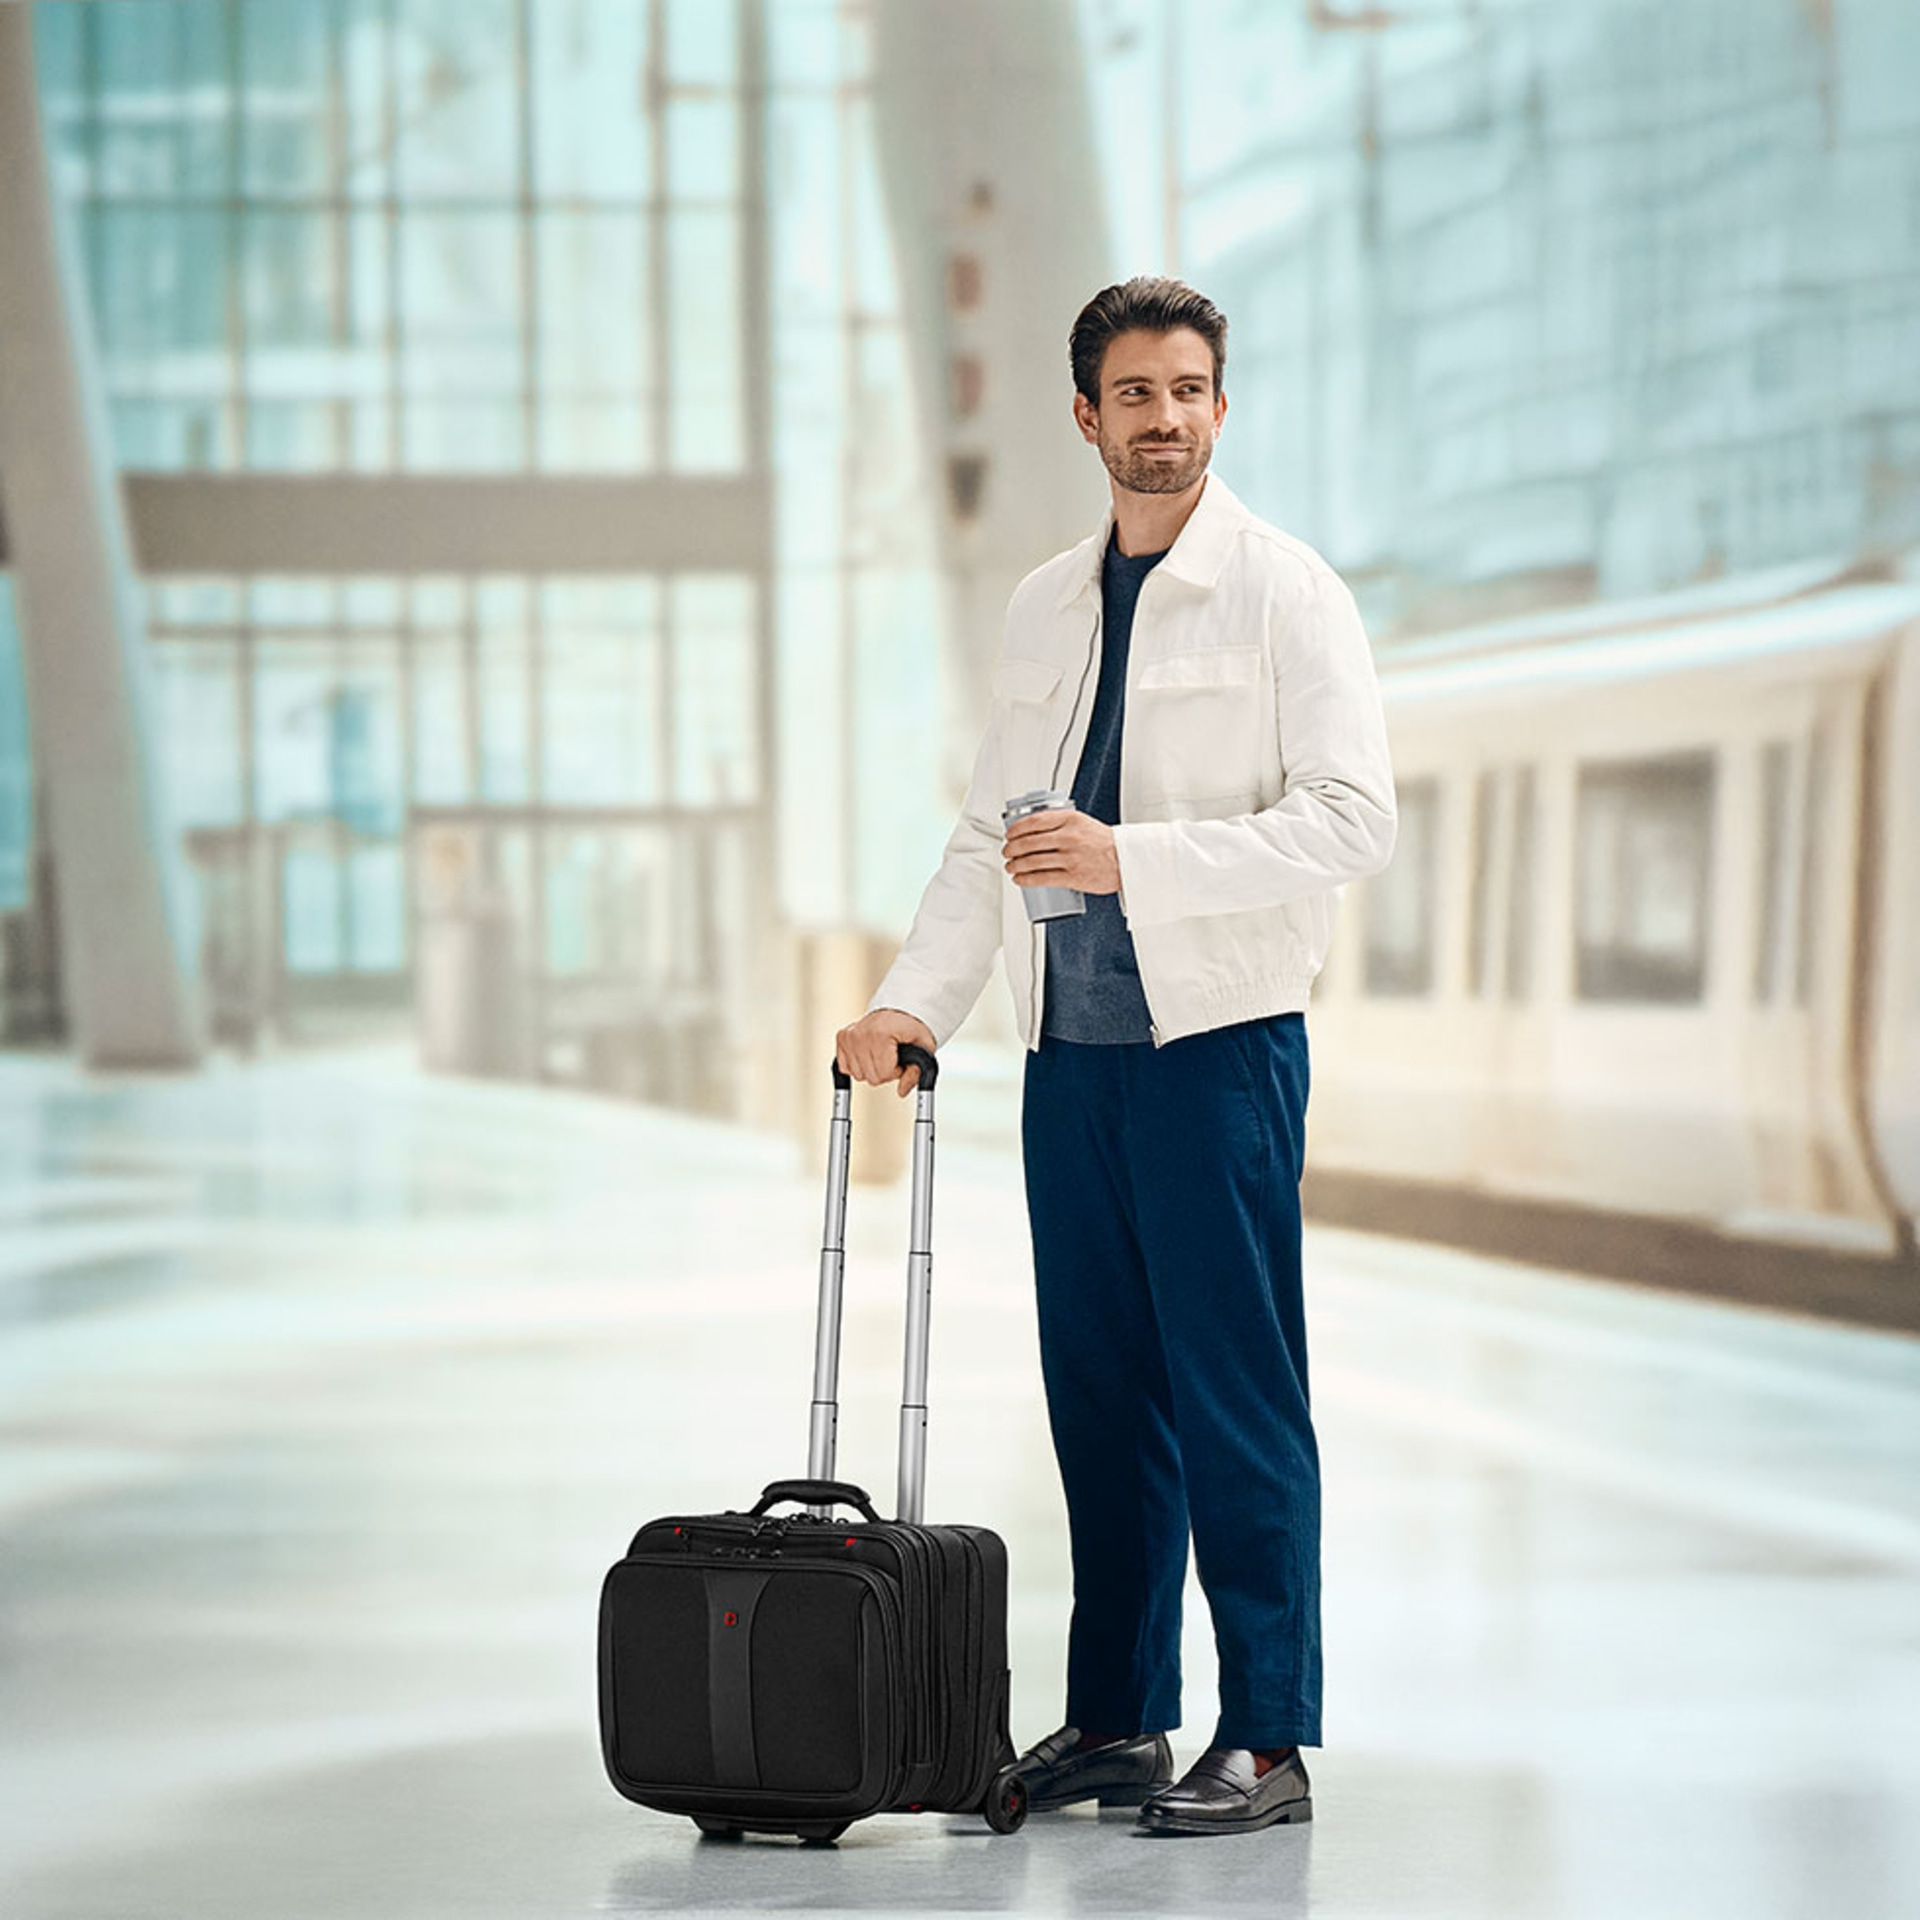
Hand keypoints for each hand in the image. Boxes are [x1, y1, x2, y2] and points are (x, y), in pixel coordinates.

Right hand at [835, 1007, 937, 1096]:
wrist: (899, 1010)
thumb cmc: (910, 1026)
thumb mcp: (924, 1047)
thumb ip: (916, 1072)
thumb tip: (902, 1091)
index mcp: (880, 1033)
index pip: (885, 1073)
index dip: (897, 1071)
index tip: (900, 1058)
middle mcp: (861, 1033)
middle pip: (871, 1077)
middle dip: (885, 1071)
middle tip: (891, 1056)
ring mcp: (849, 1036)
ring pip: (858, 1075)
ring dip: (872, 1069)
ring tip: (881, 1053)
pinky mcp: (842, 1038)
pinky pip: (845, 1068)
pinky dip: (858, 1065)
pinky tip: (868, 1055)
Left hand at [1003, 807, 1119, 895]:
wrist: (1126, 860)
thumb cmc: (1105, 842)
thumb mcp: (1083, 823)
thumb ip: (1061, 823)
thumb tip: (1034, 829)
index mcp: (1070, 819)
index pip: (1035, 821)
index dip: (1016, 829)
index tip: (1009, 834)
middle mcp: (1069, 837)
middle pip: (1029, 842)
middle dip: (1011, 849)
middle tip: (1007, 852)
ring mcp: (1070, 857)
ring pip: (1033, 861)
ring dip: (1015, 865)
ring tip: (1010, 867)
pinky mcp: (1073, 876)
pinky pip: (1042, 878)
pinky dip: (1026, 879)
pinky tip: (1019, 879)